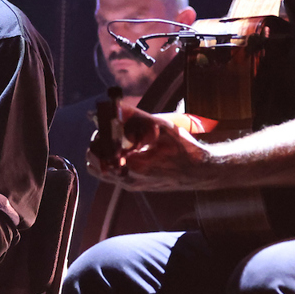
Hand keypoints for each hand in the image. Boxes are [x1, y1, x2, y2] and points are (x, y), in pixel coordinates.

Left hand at [87, 103, 216, 190]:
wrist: (200, 172)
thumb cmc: (185, 149)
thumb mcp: (163, 128)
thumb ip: (139, 117)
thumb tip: (117, 106)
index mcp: (135, 166)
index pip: (100, 152)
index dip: (100, 136)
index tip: (106, 125)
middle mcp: (129, 180)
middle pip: (95, 163)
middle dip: (98, 145)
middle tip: (108, 132)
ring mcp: (130, 186)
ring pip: (100, 171)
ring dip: (102, 154)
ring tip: (115, 142)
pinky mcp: (134, 187)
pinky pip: (111, 175)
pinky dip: (110, 162)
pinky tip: (124, 150)